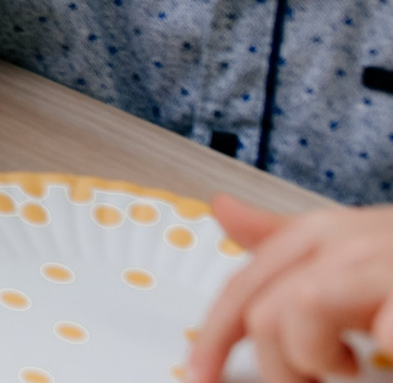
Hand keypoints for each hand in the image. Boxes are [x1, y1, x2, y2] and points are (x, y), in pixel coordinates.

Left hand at [188, 195, 392, 381]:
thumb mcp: (351, 242)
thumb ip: (284, 237)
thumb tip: (221, 209)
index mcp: (320, 235)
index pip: (243, 287)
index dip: (213, 337)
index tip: (200, 377)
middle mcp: (347, 244)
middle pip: (266, 313)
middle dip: (281, 368)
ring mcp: (385, 267)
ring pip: (303, 316)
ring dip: (322, 360)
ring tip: (358, 366)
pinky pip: (386, 332)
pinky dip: (388, 346)